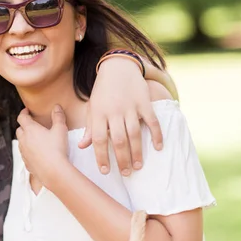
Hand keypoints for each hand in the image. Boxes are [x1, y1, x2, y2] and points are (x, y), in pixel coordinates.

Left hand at [16, 105, 69, 187]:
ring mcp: (23, 152)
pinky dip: (28, 151)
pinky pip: (25, 154)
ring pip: (21, 142)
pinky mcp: (26, 163)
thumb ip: (58, 117)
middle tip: (31, 125)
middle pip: (19, 130)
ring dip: (25, 139)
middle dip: (24, 126)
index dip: (23, 113)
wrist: (53, 171)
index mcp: (30, 129)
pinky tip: (36, 153)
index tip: (26, 111)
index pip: (21, 117)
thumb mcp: (60, 129)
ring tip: (34, 139)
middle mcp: (23, 140)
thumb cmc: (57, 149)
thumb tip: (57, 107)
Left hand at [79, 58, 162, 175]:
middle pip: (117, 140)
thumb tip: (82, 147)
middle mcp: (113, 111)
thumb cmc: (102, 92)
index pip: (98, 139)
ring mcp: (130, 107)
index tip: (104, 171)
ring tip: (138, 166)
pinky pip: (152, 121)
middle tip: (126, 173)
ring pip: (134, 134)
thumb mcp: (92, 108)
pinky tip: (158, 147)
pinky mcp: (144, 102)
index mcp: (98, 114)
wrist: (117, 67)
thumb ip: (89, 128)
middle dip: (122, 159)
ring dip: (137, 152)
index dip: (101, 156)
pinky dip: (156, 134)